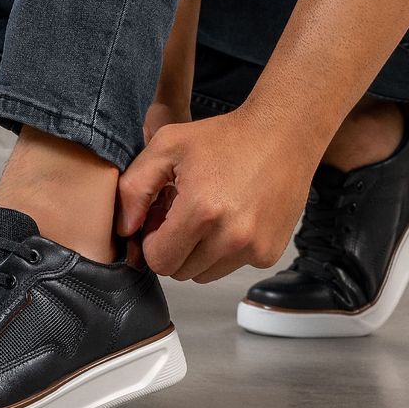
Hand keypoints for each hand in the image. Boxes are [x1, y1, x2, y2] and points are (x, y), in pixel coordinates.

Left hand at [118, 108, 315, 282]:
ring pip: (205, 274)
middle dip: (174, 248)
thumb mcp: (167, 147)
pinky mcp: (269, 253)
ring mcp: (253, 248)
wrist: (284, 133)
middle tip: (183, 216)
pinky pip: (232, 267)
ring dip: (199, 253)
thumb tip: (124, 230)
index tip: (161, 219)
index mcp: (201, 212)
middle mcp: (230, 237)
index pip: (159, 261)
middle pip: (180, 272)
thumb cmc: (225, 137)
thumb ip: (134, 189)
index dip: (153, 241)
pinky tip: (233, 218)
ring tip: (208, 216)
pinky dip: (226, 250)